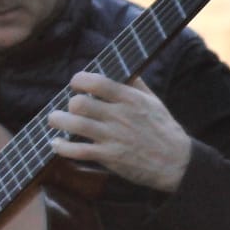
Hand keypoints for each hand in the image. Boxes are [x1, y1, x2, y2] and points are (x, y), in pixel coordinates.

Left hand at [48, 73, 190, 191]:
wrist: (175, 162)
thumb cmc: (163, 129)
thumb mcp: (153, 101)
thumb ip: (136, 84)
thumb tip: (123, 67)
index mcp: (130, 99)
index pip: (98, 83)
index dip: (80, 80)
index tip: (75, 83)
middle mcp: (119, 116)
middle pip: (80, 104)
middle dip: (69, 104)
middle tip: (69, 108)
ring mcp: (113, 137)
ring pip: (75, 125)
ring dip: (58, 121)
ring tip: (54, 120)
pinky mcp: (109, 156)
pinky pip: (78, 150)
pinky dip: (62, 147)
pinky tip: (56, 144)